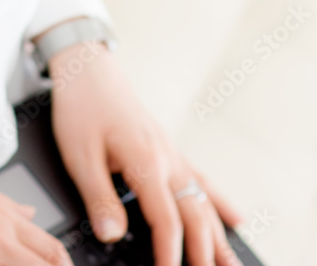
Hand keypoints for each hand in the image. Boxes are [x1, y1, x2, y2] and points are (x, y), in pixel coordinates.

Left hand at [47, 42, 243, 265]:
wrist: (90, 70)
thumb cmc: (82, 109)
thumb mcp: (79, 155)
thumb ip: (99, 197)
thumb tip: (113, 236)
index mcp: (146, 160)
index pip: (166, 220)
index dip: (170, 256)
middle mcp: (167, 158)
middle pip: (194, 215)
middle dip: (205, 253)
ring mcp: (172, 153)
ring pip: (203, 201)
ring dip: (219, 235)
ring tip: (233, 264)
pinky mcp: (169, 149)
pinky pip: (201, 180)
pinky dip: (219, 202)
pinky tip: (237, 219)